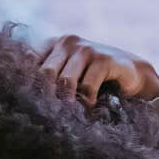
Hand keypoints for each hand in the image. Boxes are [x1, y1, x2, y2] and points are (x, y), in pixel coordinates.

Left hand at [35, 34, 158, 103]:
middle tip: (52, 115)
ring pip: (65, 82)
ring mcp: (87, 49)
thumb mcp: (69, 78)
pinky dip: (87, 104)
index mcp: (54, 45)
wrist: (131, 75)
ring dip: (68, 104)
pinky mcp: (104, 59)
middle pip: (45, 74)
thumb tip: (27, 103)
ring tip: (72, 115)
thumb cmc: (94, 80)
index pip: (30, 62)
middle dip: (48, 97)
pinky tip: (91, 109)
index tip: (30, 105)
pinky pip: (88, 87)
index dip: (27, 85)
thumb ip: (50, 82)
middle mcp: (68, 43)